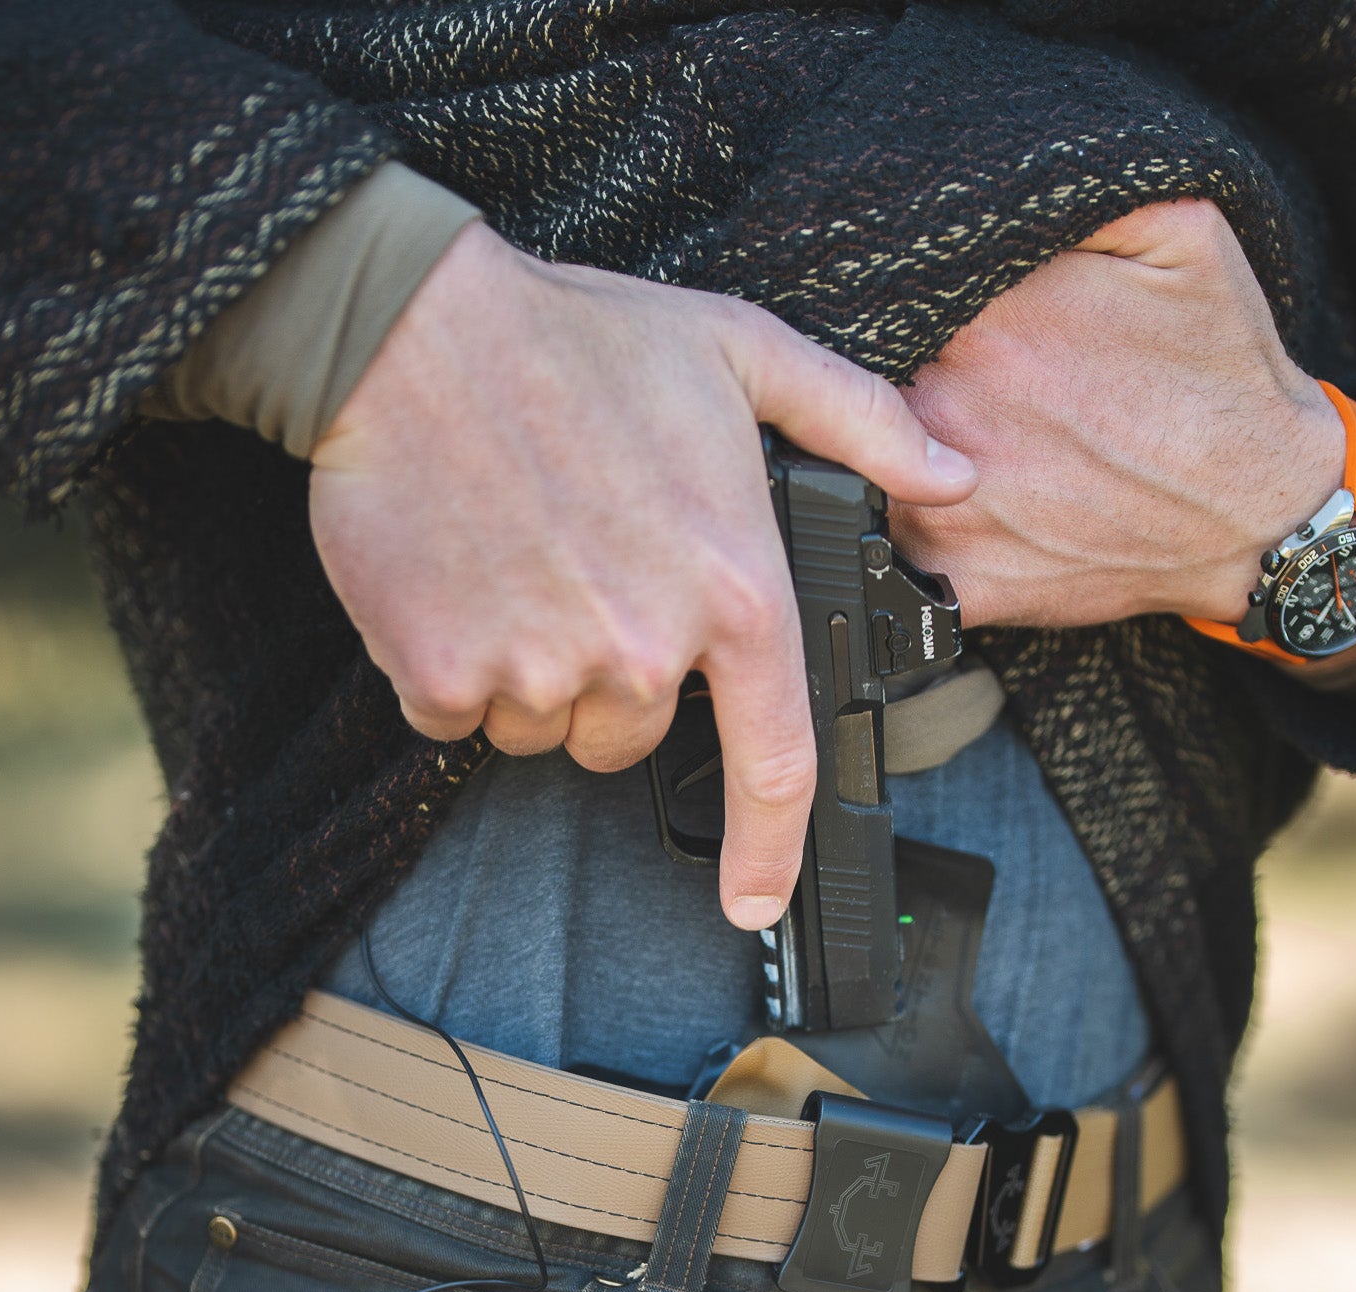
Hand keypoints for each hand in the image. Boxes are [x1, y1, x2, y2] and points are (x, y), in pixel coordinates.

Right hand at [309, 223, 976, 928]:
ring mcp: (544, 666)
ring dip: (527, 673)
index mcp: (733, 588)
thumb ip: (857, 422)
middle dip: (606, 679)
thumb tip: (950, 476)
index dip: (770, 849)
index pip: (775, 759)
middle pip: (630, 738)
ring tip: (513, 558)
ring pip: (542, 729)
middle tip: (577, 569)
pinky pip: (455, 715)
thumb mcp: (742, 350)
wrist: (406, 329)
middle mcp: (647, 646)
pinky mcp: (446, 671)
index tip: (756, 897)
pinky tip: (454, 574)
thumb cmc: (575, 337)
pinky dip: (448, 664)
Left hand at [890, 200, 1344, 629]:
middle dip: (883, 372)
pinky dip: (901, 529)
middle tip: (945, 377)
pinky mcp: (958, 581)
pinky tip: (945, 505)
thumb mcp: (1178, 237)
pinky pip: (888, 552)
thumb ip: (1075, 197)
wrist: (1261, 513)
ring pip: (863, 464)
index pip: (883, 293)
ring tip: (956, 439)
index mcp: (990, 323)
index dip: (891, 298)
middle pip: (859, 384)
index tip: (913, 306)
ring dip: (880, 453)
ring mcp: (947, 508)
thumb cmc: (1220, 379)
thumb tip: (985, 183)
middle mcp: (953, 415)